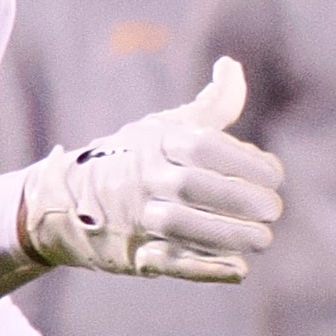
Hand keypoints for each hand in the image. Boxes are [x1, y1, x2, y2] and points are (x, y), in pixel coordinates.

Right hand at [19, 57, 282, 280]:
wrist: (61, 201)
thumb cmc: (131, 159)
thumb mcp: (163, 127)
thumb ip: (210, 105)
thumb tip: (231, 66)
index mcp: (155, 142)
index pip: (205, 147)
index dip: (247, 162)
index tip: (275, 176)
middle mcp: (141, 176)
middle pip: (193, 187)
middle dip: (241, 200)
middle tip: (274, 211)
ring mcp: (133, 216)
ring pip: (181, 226)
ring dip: (229, 235)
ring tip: (263, 240)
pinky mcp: (130, 253)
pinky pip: (167, 262)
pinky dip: (205, 268)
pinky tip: (239, 269)